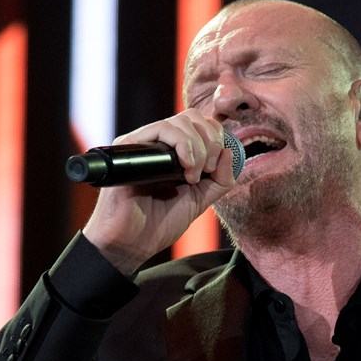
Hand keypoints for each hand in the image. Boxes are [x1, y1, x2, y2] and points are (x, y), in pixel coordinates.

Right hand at [82, 108, 236, 275]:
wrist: (132, 243)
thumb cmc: (160, 223)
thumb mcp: (201, 200)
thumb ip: (220, 180)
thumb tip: (230, 151)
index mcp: (174, 152)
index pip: (201, 124)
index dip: (216, 138)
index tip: (215, 168)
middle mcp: (158, 144)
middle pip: (193, 117)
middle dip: (210, 142)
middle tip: (207, 171)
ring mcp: (143, 143)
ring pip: (180, 121)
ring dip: (198, 147)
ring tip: (193, 176)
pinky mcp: (130, 147)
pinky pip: (162, 128)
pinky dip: (183, 144)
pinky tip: (186, 168)